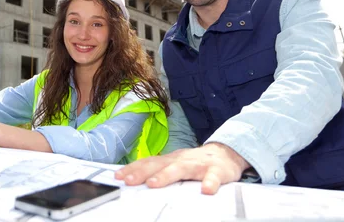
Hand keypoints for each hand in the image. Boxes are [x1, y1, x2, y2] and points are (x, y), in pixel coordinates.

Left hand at [114, 143, 249, 194]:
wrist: (226, 153)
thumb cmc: (195, 163)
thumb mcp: (175, 164)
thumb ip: (159, 170)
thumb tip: (135, 180)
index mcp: (170, 160)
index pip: (148, 163)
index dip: (133, 169)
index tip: (118, 176)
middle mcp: (181, 160)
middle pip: (160, 164)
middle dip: (143, 172)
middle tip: (129, 181)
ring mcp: (199, 164)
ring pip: (182, 169)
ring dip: (167, 175)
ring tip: (154, 184)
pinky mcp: (217, 170)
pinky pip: (213, 176)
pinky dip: (210, 182)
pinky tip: (206, 190)